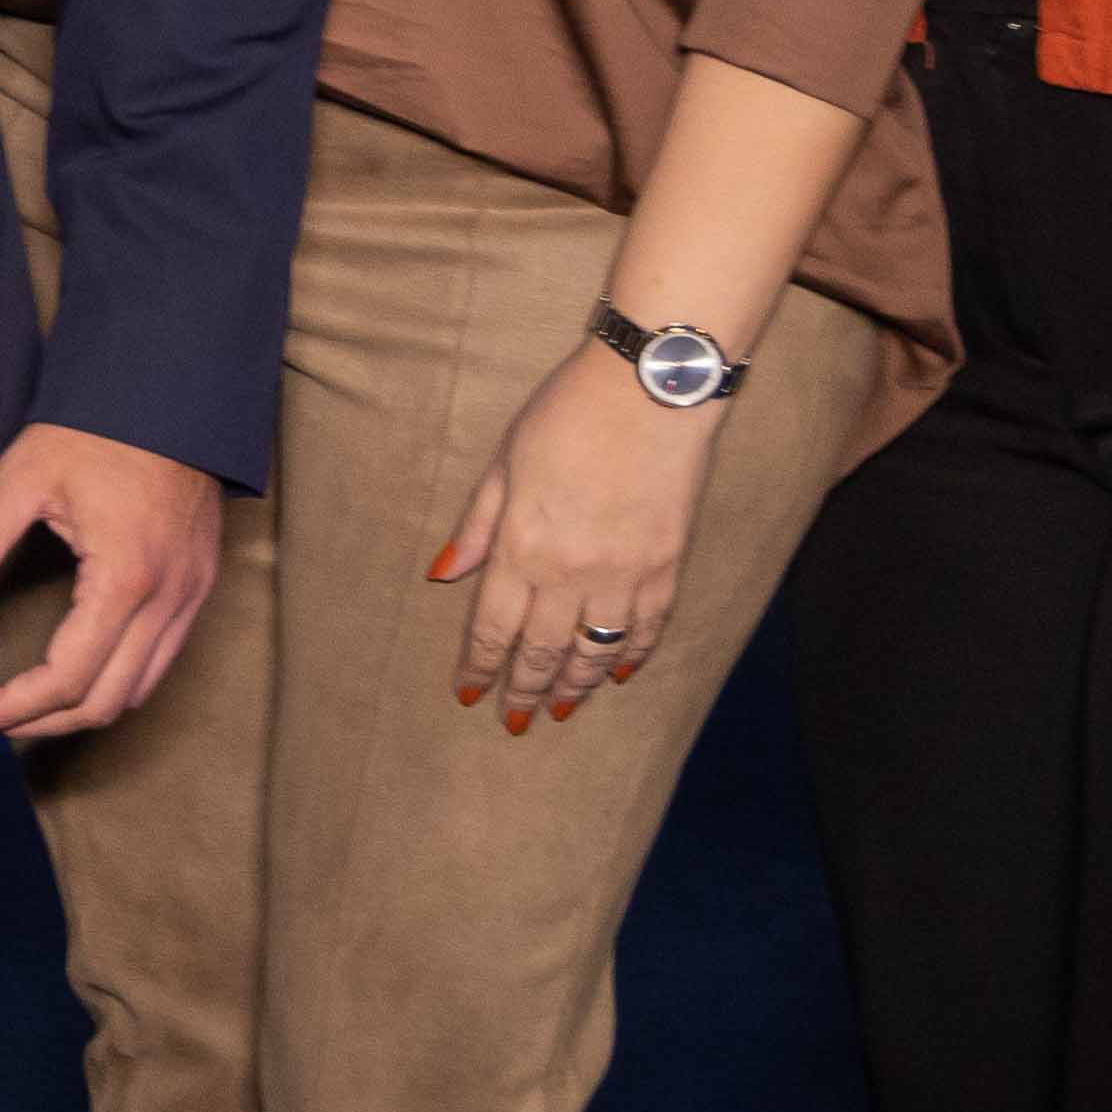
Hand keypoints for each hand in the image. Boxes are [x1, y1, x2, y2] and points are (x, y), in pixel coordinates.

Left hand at [0, 423, 220, 739]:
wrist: (171, 390)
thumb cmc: (99, 428)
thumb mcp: (28, 473)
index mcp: (125, 578)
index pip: (67, 679)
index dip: (12, 707)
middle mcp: (167, 600)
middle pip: (105, 702)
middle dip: (40, 722)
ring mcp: (190, 597)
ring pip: (138, 691)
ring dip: (79, 710)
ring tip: (23, 706)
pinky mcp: (198, 587)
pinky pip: (160, 662)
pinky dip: (115, 682)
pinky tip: (75, 672)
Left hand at [435, 340, 718, 734]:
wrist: (650, 389)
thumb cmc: (566, 414)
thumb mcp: (505, 462)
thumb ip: (478, 526)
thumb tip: (444, 576)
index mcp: (522, 546)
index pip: (494, 627)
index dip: (480, 665)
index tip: (469, 694)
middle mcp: (571, 573)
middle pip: (542, 650)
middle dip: (525, 691)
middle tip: (515, 722)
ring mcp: (624, 574)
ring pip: (595, 650)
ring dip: (576, 684)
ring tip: (562, 709)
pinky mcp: (667, 566)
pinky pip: (647, 628)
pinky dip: (632, 656)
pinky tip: (620, 674)